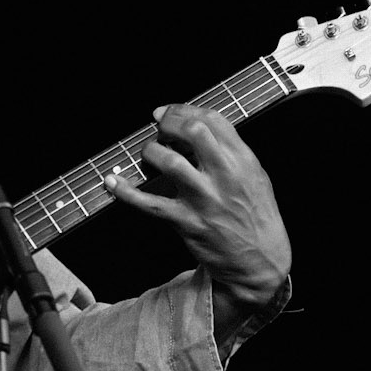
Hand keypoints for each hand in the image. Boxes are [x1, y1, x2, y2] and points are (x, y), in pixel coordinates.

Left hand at [104, 104, 290, 334]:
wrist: (259, 261)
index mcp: (243, 161)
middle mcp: (224, 176)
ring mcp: (204, 199)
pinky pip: (148, 203)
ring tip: (149, 153)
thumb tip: (196, 130)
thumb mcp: (255, 176)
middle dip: (169, 122)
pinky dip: (125, 191)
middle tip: (158, 126)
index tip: (169, 112)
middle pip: (193, 131)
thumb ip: (230, 152)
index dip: (184, 109)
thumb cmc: (255, 217)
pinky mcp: (186, 222)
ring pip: (169, 162)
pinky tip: (112, 181)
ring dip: (151, 151)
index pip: (212, 120)